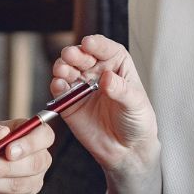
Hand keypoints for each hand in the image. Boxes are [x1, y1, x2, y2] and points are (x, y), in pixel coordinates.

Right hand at [50, 35, 158, 180]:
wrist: (127, 151)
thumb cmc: (137, 122)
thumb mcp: (136, 104)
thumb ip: (121, 90)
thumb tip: (107, 77)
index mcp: (116, 65)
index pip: (105, 49)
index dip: (96, 44)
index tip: (89, 43)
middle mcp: (97, 72)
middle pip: (82, 56)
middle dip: (74, 53)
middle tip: (71, 56)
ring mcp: (81, 86)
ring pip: (67, 70)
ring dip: (62, 67)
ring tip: (63, 71)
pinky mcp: (69, 103)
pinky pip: (59, 91)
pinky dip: (57, 86)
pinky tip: (60, 85)